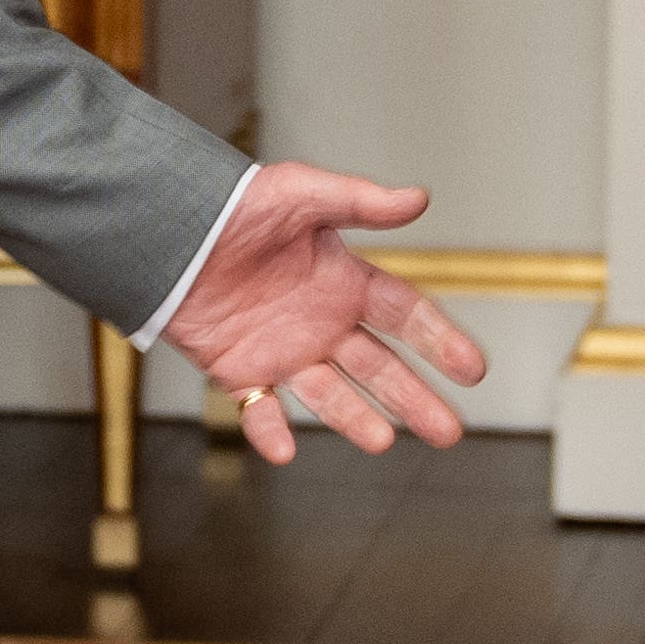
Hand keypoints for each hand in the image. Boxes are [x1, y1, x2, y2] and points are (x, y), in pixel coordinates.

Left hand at [158, 162, 490, 464]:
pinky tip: (285, 450)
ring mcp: (284, 351)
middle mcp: (322, 323)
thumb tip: (419, 199)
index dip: (440, 340)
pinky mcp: (240, 370)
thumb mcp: (302, 193)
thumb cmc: (237, 204)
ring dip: (356, 419)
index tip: (473, 369)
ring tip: (383, 442)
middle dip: (415, 400)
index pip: (405, 315)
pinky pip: (258, 409)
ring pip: (330, 395)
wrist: (171, 226)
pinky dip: (269, 431)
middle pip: (380, 368)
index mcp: (344, 282)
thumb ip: (360, 201)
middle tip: (449, 434)